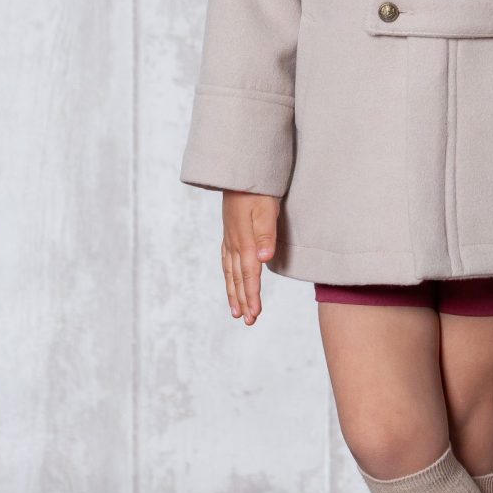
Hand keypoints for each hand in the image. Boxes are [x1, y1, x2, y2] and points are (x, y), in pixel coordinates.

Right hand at [221, 191, 280, 323]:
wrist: (240, 172)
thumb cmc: (257, 190)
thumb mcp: (266, 210)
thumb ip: (266, 235)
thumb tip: (263, 260)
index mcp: (244, 241)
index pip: (249, 275)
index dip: (252, 296)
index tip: (254, 314)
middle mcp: (234, 243)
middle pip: (238, 278)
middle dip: (243, 300)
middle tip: (248, 321)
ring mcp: (229, 238)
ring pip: (230, 272)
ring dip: (233, 292)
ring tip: (236, 311)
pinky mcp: (229, 233)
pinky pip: (226, 261)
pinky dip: (227, 276)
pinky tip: (229, 281)